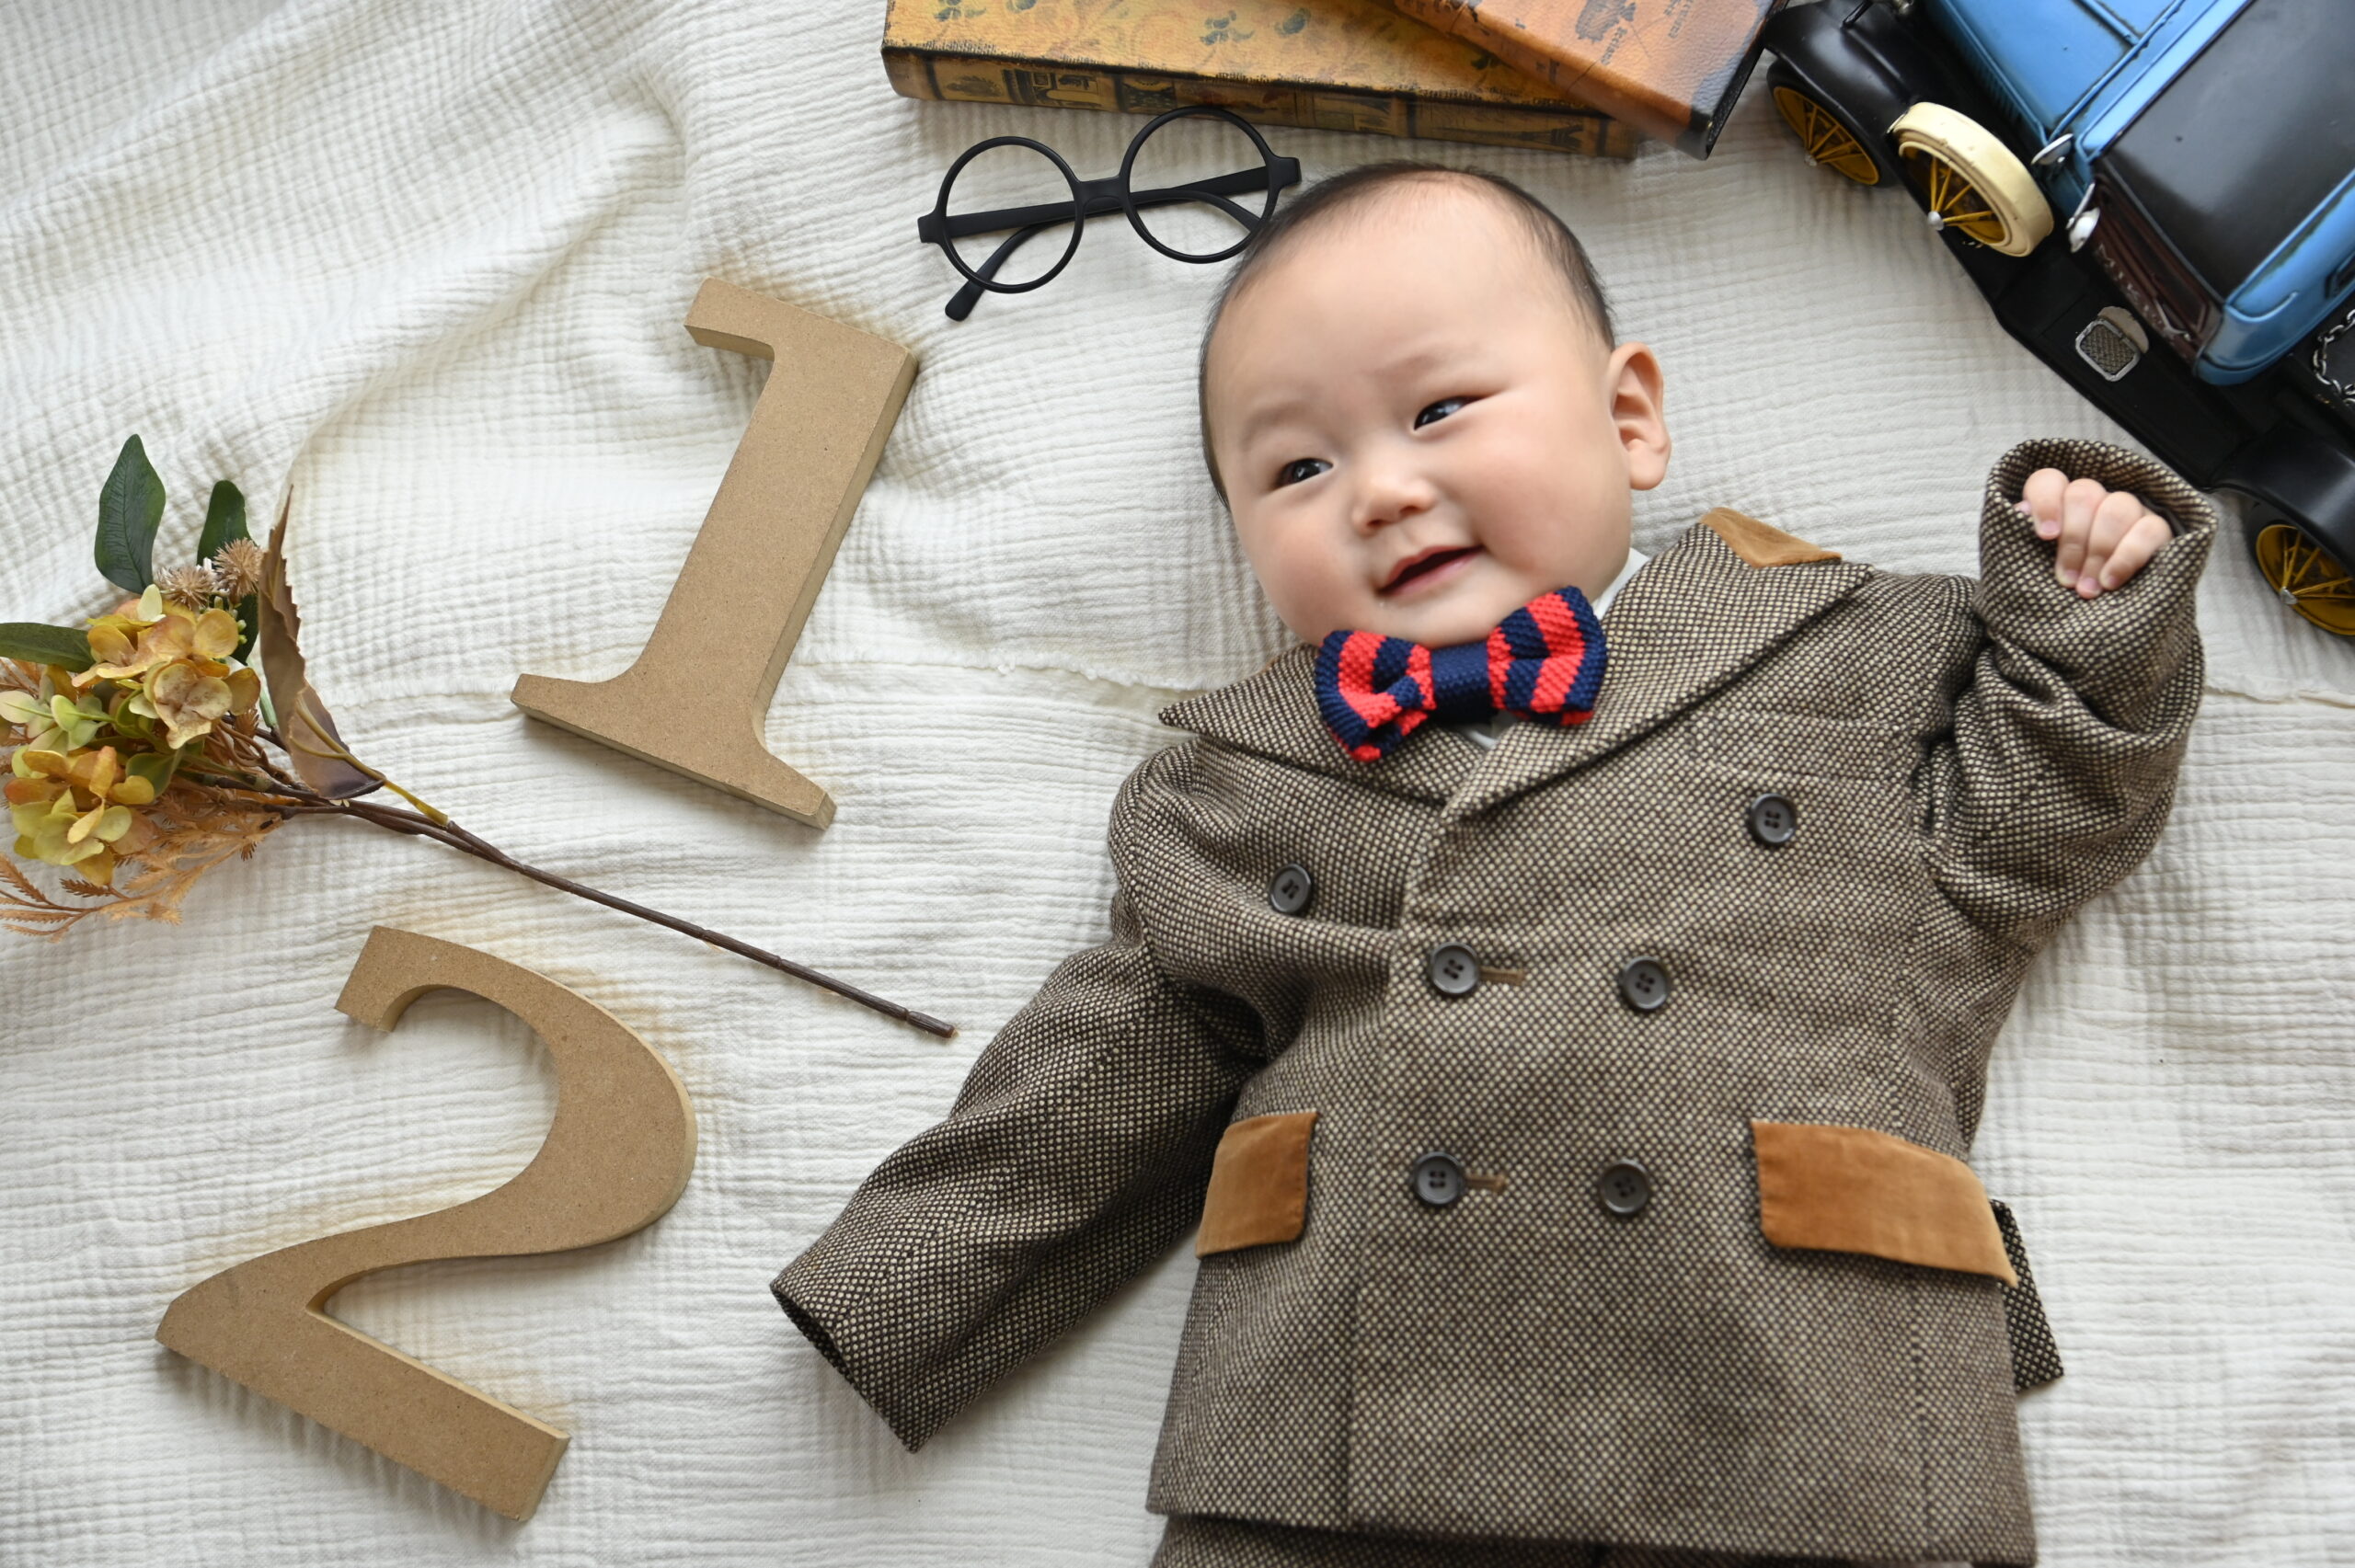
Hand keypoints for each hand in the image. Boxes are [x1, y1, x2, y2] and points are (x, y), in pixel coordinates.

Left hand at [2016, 467, 2171, 597]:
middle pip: (2084, 494)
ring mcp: (2128, 511)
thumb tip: (2021, 514)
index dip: (2046, 503)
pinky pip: (2151, 529)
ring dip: (2099, 551)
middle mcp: (2094, 500)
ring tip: (2087, 589)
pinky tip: (2111, 581)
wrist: (2096, 619)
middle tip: (2066, 580)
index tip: (2045, 536)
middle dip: (2073, 540)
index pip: (2048, 481)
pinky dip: (2128, 556)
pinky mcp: (2156, 529)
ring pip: (2117, 508)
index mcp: (2058, 503)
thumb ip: (2023, 542)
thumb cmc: (2057, 589)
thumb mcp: (2031, 569)